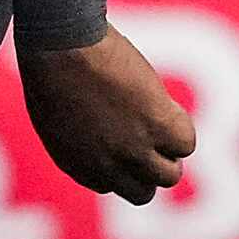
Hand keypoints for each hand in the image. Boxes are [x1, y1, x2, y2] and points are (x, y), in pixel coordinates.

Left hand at [18, 25, 195, 203]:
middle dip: (147, 167)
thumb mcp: (57, 111)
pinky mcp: (157, 124)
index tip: (122, 133)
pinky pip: (185, 142)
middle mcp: (107, 166)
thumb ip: (82, 132)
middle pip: (143, 192)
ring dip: (168, 150)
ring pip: (170, 175)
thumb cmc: (52, 65)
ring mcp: (134, 148)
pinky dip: (181, 125)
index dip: (121, 160)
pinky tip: (164, 102)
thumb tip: (104, 129)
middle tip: (147, 130)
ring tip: (159, 116)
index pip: (111, 184)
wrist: (61, 46)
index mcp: (78, 165)